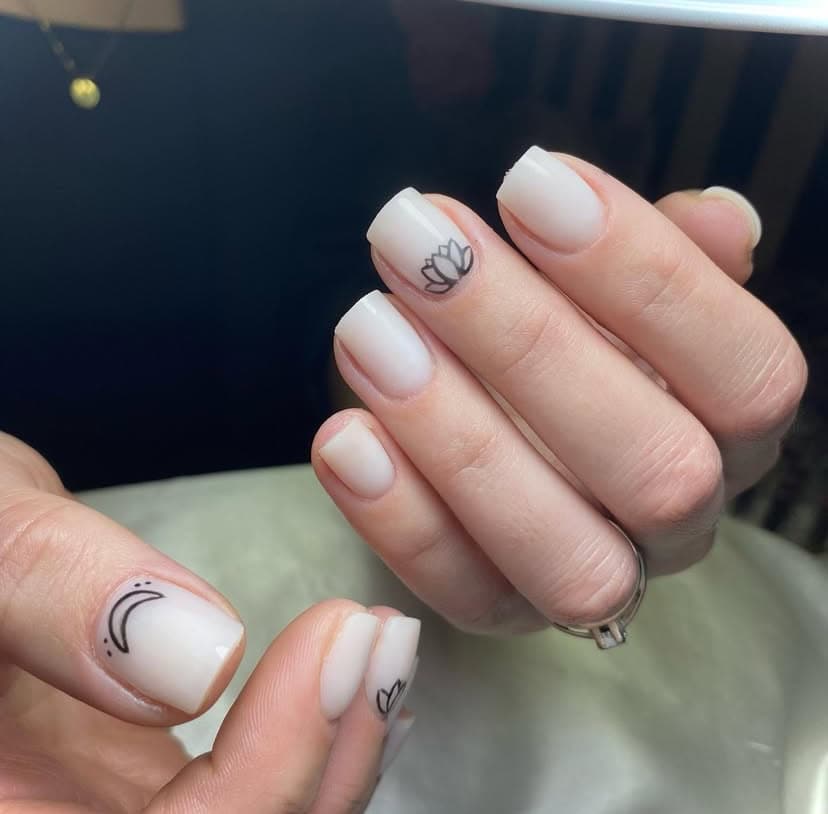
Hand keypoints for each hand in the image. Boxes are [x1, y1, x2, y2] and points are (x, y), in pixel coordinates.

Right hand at [0, 433, 419, 811]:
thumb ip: (54, 588)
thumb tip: (205, 659)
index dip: (271, 773)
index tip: (334, 642)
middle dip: (331, 762)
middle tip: (386, 644)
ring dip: (340, 750)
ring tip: (386, 650)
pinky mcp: (139, 788)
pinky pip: (249, 793)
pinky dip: (316, 740)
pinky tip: (354, 680)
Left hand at [313, 148, 806, 633]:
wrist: (510, 427)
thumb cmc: (574, 340)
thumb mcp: (624, 293)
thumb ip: (673, 259)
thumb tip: (719, 217)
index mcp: (734, 429)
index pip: (746, 370)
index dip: (646, 276)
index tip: (531, 183)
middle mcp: (684, 518)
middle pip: (655, 465)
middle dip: (527, 344)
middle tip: (423, 244)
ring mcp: (598, 581)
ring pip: (563, 551)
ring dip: (458, 438)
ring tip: (367, 328)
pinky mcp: (506, 612)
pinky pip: (466, 592)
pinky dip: (400, 519)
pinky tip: (345, 435)